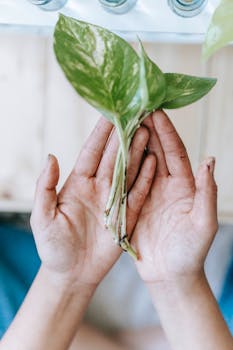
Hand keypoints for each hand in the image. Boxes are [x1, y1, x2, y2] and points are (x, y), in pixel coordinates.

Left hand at [30, 117, 155, 286]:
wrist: (72, 273)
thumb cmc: (53, 246)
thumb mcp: (42, 217)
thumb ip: (45, 188)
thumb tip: (51, 157)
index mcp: (77, 183)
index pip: (91, 152)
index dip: (100, 134)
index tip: (111, 113)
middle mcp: (98, 187)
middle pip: (113, 157)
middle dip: (123, 136)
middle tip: (136, 114)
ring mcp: (113, 200)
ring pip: (128, 171)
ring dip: (137, 152)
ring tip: (148, 131)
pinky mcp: (126, 215)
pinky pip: (138, 193)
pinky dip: (146, 178)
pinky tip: (154, 162)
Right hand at [132, 110, 217, 283]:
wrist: (170, 275)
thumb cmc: (190, 253)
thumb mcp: (203, 224)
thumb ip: (207, 194)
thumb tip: (209, 160)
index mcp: (185, 186)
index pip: (176, 152)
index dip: (167, 132)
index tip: (156, 111)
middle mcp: (167, 185)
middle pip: (157, 150)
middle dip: (148, 128)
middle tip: (135, 107)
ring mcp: (150, 193)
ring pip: (140, 162)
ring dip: (132, 142)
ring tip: (122, 122)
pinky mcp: (134, 204)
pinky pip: (127, 180)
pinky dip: (121, 164)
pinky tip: (112, 151)